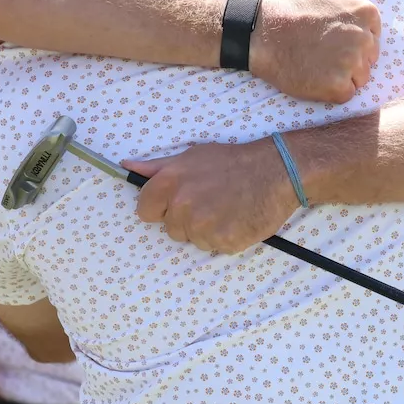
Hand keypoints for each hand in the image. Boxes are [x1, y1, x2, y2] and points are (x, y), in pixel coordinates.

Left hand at [123, 139, 300, 253]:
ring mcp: (204, 227)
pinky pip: (216, 247)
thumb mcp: (192, 156)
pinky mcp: (225, 243)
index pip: (145, 211)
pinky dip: (226, 236)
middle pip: (171, 229)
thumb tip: (127, 166)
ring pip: (194, 240)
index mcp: (169, 183)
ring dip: (207, 229)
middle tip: (211, 200)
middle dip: (187, 219)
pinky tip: (237, 218)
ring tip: (227, 208)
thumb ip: (157, 167)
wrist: (276, 171)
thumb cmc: (233, 161)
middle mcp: (182, 207)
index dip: (161, 207)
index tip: (178, 202)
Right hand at [249, 0, 380, 103]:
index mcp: (366, 13)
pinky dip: (334, 89)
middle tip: (325, 52)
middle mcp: (365, 39)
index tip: (335, 39)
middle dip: (351, 57)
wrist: (266, 33)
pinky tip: (317, 77)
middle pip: (369, 56)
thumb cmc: (293, 5)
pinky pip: (347, 93)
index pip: (373, 34)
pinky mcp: (338, 86)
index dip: (354, 39)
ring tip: (320, 64)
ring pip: (361, 76)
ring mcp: (352, 64)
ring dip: (344, 74)